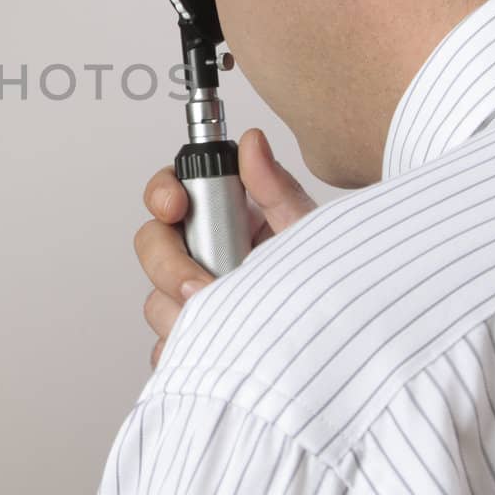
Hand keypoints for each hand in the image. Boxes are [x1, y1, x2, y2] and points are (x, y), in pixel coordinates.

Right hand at [136, 128, 315, 367]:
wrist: (342, 336)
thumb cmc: (326, 279)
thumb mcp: (306, 231)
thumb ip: (276, 188)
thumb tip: (252, 142)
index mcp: (224, 218)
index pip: (171, 193)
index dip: (164, 196)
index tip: (175, 207)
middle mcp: (203, 255)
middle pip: (152, 246)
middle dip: (169, 266)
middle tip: (200, 285)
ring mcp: (195, 299)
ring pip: (156, 301)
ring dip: (180, 314)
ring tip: (223, 326)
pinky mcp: (194, 340)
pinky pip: (167, 347)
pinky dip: (185, 351)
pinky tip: (217, 352)